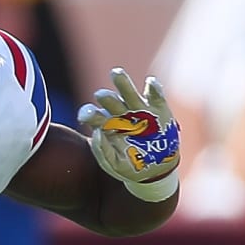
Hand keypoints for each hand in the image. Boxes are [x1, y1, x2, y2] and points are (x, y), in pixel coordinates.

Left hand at [78, 69, 180, 200]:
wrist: (156, 171)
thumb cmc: (130, 166)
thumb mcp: (114, 165)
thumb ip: (103, 152)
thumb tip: (98, 132)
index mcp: (105, 124)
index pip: (92, 114)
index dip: (88, 112)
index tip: (86, 116)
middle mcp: (120, 113)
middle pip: (109, 99)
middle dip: (104, 96)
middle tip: (101, 95)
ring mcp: (139, 110)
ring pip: (128, 91)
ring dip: (122, 82)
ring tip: (116, 73)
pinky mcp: (158, 109)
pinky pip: (155, 94)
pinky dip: (153, 87)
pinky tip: (150, 84)